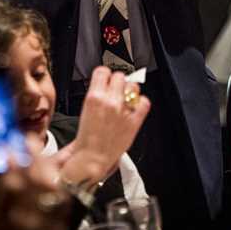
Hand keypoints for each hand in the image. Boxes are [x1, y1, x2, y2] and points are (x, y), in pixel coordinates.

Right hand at [0, 137, 73, 229]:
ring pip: (50, 186)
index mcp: (4, 217)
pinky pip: (63, 199)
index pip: (9, 179)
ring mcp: (45, 224)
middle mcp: (27, 219)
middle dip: (31, 154)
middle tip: (27, 139)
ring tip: (40, 150)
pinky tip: (53, 172)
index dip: (8, 158)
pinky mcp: (58, 228)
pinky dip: (58, 183)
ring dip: (46, 164)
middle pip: (34, 178)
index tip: (5, 144)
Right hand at [55, 66, 149, 182]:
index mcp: (94, 97)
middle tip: (114, 92)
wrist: (92, 158)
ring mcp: (123, 111)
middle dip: (117, 83)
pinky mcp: (135, 121)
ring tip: (124, 100)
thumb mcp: (85, 108)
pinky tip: (134, 108)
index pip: (103, 71)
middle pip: (119, 76)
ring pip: (133, 86)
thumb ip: (96, 93)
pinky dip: (141, 104)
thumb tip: (105, 82)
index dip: (104, 76)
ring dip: (130, 91)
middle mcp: (110, 101)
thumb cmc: (87, 137)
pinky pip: (144, 102)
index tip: (105, 80)